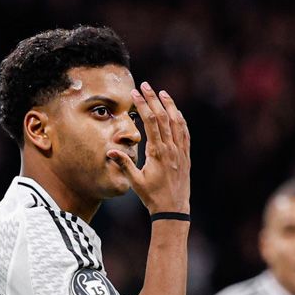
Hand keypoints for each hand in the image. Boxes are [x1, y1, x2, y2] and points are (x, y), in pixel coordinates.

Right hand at [108, 82, 189, 216]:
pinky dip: (180, 119)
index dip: (142, 105)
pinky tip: (176, 112)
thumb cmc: (152, 197)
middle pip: (163, 116)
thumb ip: (124, 164)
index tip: (135, 93)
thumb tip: (109, 152)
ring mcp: (180, 151)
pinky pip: (184, 132)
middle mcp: (170, 148)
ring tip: (162, 92)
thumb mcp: (135, 182)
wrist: (173, 209)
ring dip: (169, 105)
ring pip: (176, 121)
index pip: (150, 121)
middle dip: (153, 99)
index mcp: (157, 153)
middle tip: (145, 85)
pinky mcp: (185, 155)